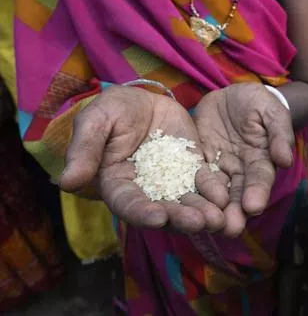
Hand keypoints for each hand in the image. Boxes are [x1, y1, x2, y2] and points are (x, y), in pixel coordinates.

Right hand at [60, 87, 228, 232]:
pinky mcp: (192, 171)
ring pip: (187, 202)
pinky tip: (226, 197)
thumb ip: (84, 149)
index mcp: (118, 184)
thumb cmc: (113, 110)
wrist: (144, 100)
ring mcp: (172, 183)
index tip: (158, 217)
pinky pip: (204, 183)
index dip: (142, 212)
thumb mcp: (96, 121)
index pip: (128, 204)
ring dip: (202, 212)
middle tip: (200, 222)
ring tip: (218, 218)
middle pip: (163, 209)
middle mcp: (147, 191)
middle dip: (181, 217)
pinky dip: (214, 191)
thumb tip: (67, 182)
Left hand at [194, 83, 294, 236]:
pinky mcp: (197, 161)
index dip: (257, 192)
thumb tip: (285, 159)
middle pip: (237, 194)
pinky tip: (182, 204)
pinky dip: (189, 190)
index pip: (260, 179)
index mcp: (260, 161)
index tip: (254, 207)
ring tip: (208, 225)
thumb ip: (279, 134)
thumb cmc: (258, 103)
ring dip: (212, 209)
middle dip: (235, 212)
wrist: (231, 96)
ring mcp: (217, 168)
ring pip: (214, 192)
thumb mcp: (271, 112)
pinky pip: (192, 177)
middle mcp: (239, 171)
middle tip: (230, 229)